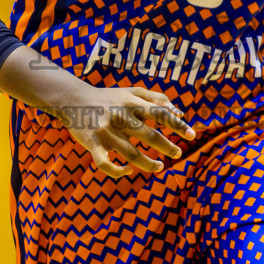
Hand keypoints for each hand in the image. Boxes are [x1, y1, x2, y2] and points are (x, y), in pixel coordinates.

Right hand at [52, 86, 194, 178]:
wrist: (72, 99)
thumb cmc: (107, 97)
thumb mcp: (131, 91)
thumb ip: (156, 98)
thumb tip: (179, 111)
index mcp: (131, 103)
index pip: (160, 114)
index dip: (178, 125)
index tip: (192, 135)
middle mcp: (120, 117)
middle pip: (149, 136)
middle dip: (167, 147)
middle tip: (178, 154)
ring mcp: (106, 132)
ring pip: (131, 154)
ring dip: (148, 164)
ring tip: (160, 167)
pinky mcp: (92, 144)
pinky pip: (105, 164)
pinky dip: (117, 171)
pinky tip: (128, 171)